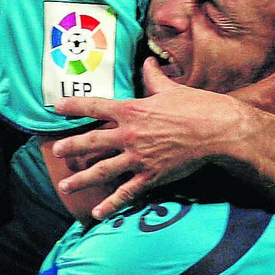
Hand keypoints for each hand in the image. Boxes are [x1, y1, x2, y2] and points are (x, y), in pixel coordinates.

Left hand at [52, 57, 243, 218]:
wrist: (218, 130)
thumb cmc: (197, 106)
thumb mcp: (171, 88)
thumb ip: (154, 78)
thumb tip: (148, 62)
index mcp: (132, 110)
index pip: (95, 106)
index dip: (73, 106)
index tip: (56, 107)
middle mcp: (129, 134)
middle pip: (91, 142)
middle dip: (72, 147)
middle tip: (57, 152)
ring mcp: (138, 158)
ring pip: (102, 170)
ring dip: (81, 180)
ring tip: (65, 186)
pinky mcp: (151, 176)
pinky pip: (127, 192)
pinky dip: (112, 204)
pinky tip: (98, 212)